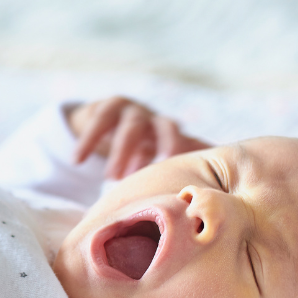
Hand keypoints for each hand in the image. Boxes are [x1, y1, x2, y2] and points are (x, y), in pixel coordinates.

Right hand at [67, 96, 211, 179]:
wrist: (106, 121)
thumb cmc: (141, 146)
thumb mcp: (158, 156)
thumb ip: (181, 166)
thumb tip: (220, 190)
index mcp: (172, 134)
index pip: (188, 142)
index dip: (191, 156)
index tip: (189, 176)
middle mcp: (155, 118)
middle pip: (164, 128)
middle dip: (162, 148)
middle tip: (155, 173)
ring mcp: (131, 110)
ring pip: (129, 127)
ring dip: (121, 152)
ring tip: (112, 178)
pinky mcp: (105, 107)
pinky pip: (97, 122)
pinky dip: (88, 141)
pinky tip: (77, 160)